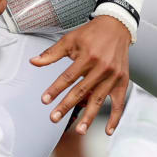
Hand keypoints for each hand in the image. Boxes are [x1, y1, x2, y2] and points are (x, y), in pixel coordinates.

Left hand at [31, 15, 131, 134]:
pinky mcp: (122, 81)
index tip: (45, 100)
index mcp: (88, 56)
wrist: (116, 26)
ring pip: (99, 99)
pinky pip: (119, 102)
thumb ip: (52, 53)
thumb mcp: (70, 39)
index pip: (68, 77)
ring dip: (89, 116)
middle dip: (66, 105)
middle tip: (54, 118)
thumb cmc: (92, 33)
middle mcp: (102, 67)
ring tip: (79, 129)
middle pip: (81, 91)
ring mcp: (113, 76)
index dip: (55, 89)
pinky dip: (115, 117)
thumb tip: (34, 62)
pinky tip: (108, 130)